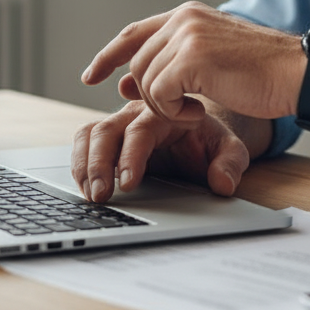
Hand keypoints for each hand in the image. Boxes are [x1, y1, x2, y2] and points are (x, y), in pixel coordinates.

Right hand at [71, 100, 250, 203]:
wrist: (201, 133)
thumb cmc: (211, 140)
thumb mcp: (230, 148)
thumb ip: (230, 163)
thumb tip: (223, 184)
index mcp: (166, 113)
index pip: (141, 130)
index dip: (131, 156)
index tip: (128, 183)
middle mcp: (138, 114)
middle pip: (107, 130)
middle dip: (99, 164)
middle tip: (101, 196)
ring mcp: (121, 124)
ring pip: (89, 133)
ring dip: (84, 165)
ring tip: (91, 196)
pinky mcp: (109, 138)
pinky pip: (84, 141)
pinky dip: (78, 163)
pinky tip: (85, 188)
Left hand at [80, 1, 302, 124]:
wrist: (296, 73)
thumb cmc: (262, 72)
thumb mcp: (212, 57)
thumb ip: (173, 61)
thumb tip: (126, 80)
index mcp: (189, 13)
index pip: (134, 32)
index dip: (108, 55)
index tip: (91, 75)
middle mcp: (184, 18)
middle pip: (137, 62)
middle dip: (147, 94)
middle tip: (179, 110)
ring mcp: (187, 35)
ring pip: (145, 80)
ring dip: (165, 105)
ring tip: (196, 108)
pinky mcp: (191, 58)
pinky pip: (158, 93)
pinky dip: (173, 111)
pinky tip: (199, 111)